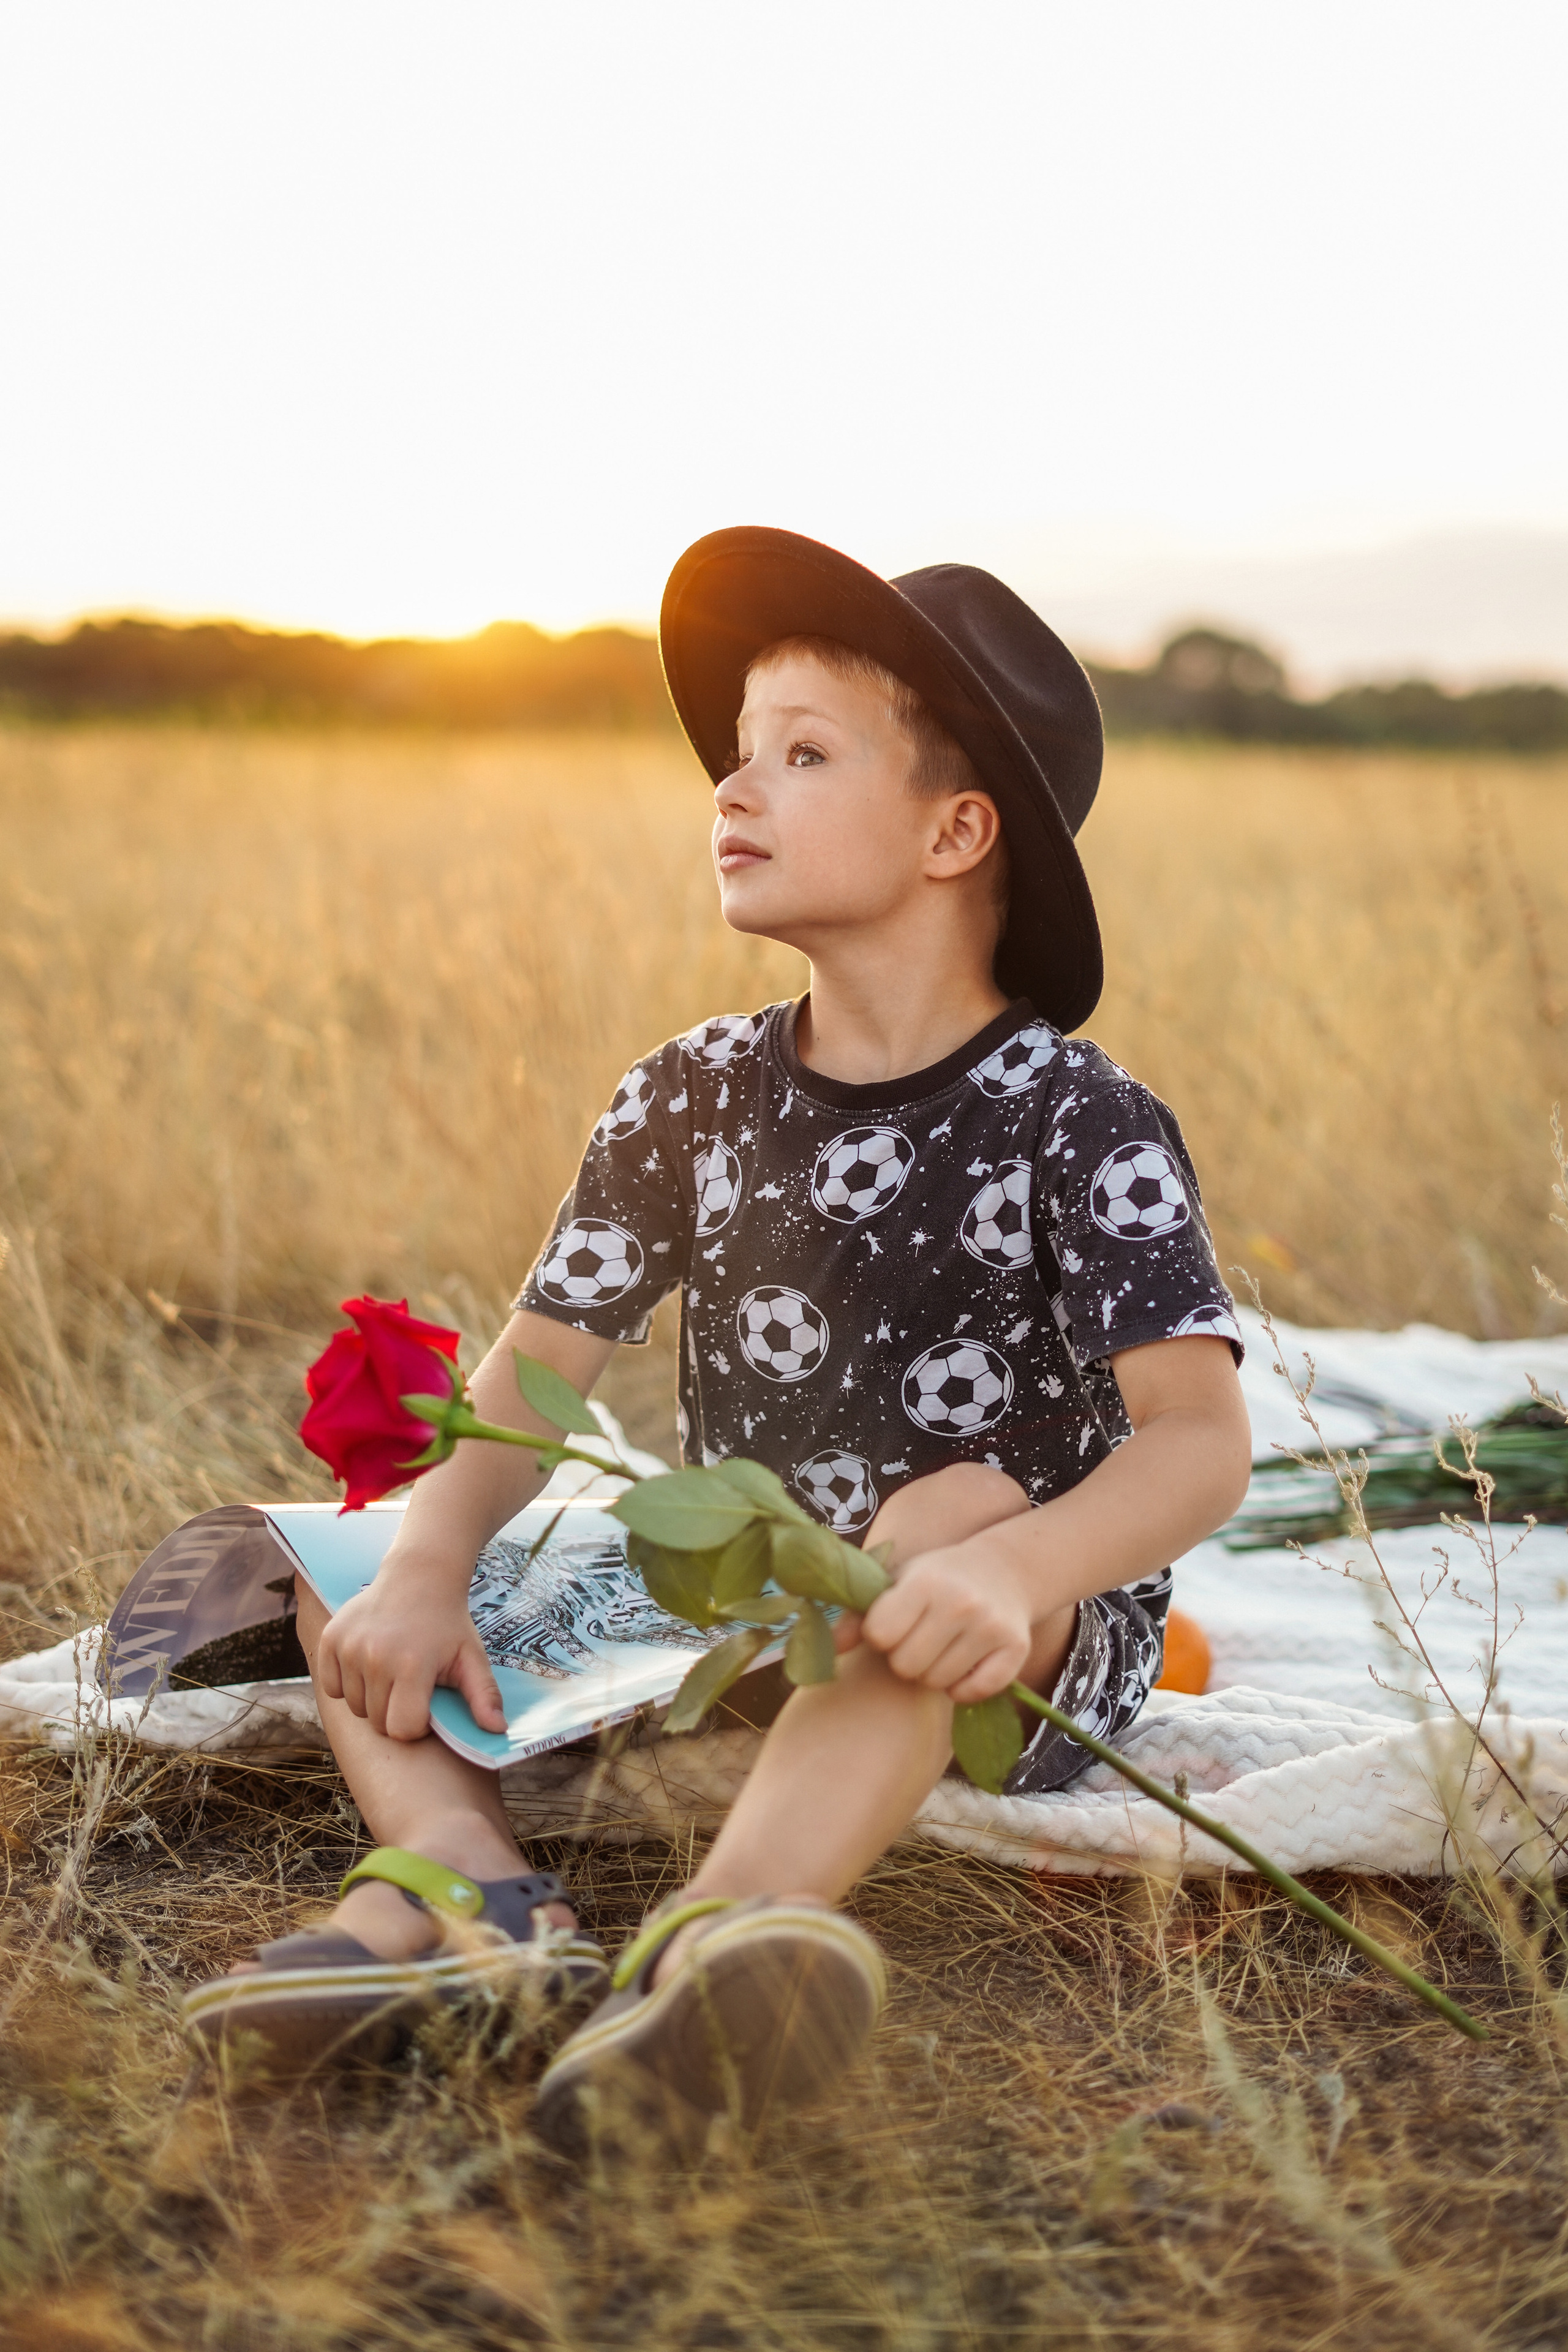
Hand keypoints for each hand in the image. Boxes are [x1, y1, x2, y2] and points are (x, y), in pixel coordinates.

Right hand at [315, 1557, 505, 1742]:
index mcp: (413, 1665)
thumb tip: (498, 1731)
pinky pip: (331, 1687)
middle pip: (377, 1722)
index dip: (416, 1725)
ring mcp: (349, 1647)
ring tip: (391, 1672)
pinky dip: (346, 1685)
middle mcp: (376, 1656)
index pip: (402, 1729)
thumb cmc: (448, 1624)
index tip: (426, 1704)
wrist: (419, 1577)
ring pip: (354, 1707)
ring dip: (371, 1699)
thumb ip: (484, 1696)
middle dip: (395, 1713)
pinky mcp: (330, 1638)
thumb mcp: (473, 1658)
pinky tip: (368, 1665)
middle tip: (411, 1685)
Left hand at [856, 1530, 1035, 1703]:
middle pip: (906, 1666)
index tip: (893, 1624)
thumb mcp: (896, 1583)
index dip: (881, 1635)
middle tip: (918, 1640)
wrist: (1002, 1571)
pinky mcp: (1015, 1649)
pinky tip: (964, 1663)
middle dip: (905, 1659)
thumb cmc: (936, 1580)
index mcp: (925, 1581)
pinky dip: (964, 1688)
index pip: (880, 1634)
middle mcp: (960, 1602)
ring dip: (933, 1673)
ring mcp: (991, 1627)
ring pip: (938, 1683)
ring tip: (941, 1647)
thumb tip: (830, 1650)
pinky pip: (974, 1692)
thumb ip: (857, 1615)